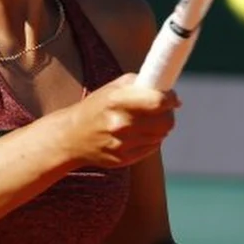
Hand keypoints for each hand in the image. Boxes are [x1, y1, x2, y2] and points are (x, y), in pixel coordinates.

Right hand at [60, 73, 179, 167]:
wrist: (71, 137)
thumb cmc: (97, 107)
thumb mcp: (113, 88)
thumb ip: (141, 84)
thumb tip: (172, 95)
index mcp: (116, 101)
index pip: (158, 102)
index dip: (170, 99)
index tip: (172, 98)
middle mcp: (120, 124)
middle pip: (165, 122)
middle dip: (168, 114)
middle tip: (162, 110)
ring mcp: (122, 144)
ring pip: (161, 135)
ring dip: (159, 127)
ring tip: (146, 121)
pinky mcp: (124, 159)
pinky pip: (152, 148)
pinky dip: (151, 139)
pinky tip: (138, 134)